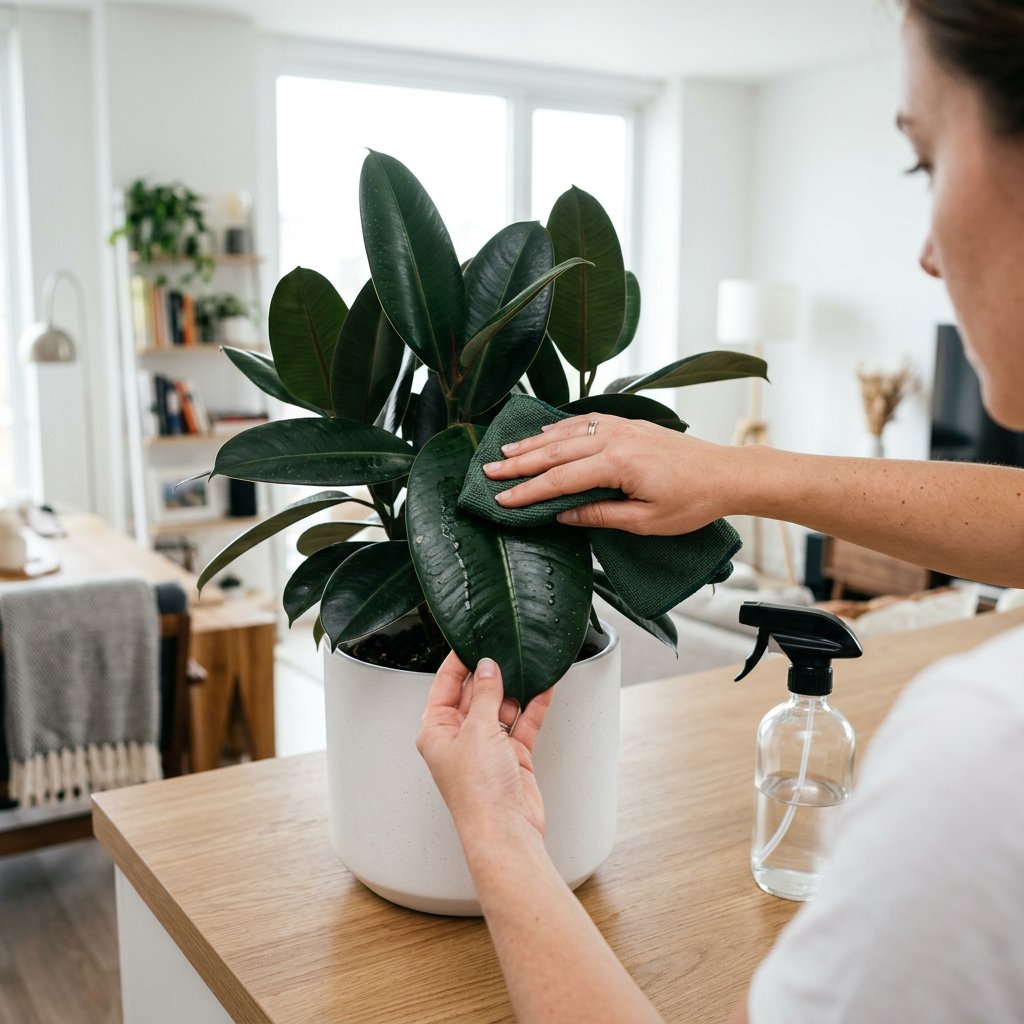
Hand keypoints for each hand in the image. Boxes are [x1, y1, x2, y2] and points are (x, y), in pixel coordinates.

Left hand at [417, 652, 553, 841]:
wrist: (506, 830)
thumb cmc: (478, 791)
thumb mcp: (477, 730)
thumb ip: (484, 694)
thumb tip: (486, 668)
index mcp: (436, 730)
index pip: (444, 685)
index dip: (458, 662)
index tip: (472, 640)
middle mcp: (459, 737)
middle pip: (474, 694)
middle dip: (490, 674)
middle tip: (504, 649)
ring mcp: (486, 747)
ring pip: (501, 707)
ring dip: (514, 690)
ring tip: (527, 665)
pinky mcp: (511, 756)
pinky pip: (521, 724)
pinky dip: (532, 707)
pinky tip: (542, 689)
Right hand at [483, 413, 744, 534]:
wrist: (727, 474)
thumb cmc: (692, 502)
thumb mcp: (646, 521)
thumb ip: (601, 515)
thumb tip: (562, 516)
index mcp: (618, 464)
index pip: (560, 480)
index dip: (528, 492)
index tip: (502, 500)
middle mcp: (616, 439)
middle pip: (555, 451)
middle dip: (519, 464)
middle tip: (488, 473)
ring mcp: (622, 427)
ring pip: (567, 433)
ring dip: (534, 443)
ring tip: (505, 452)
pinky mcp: (630, 424)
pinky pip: (586, 422)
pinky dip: (561, 428)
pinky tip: (545, 434)